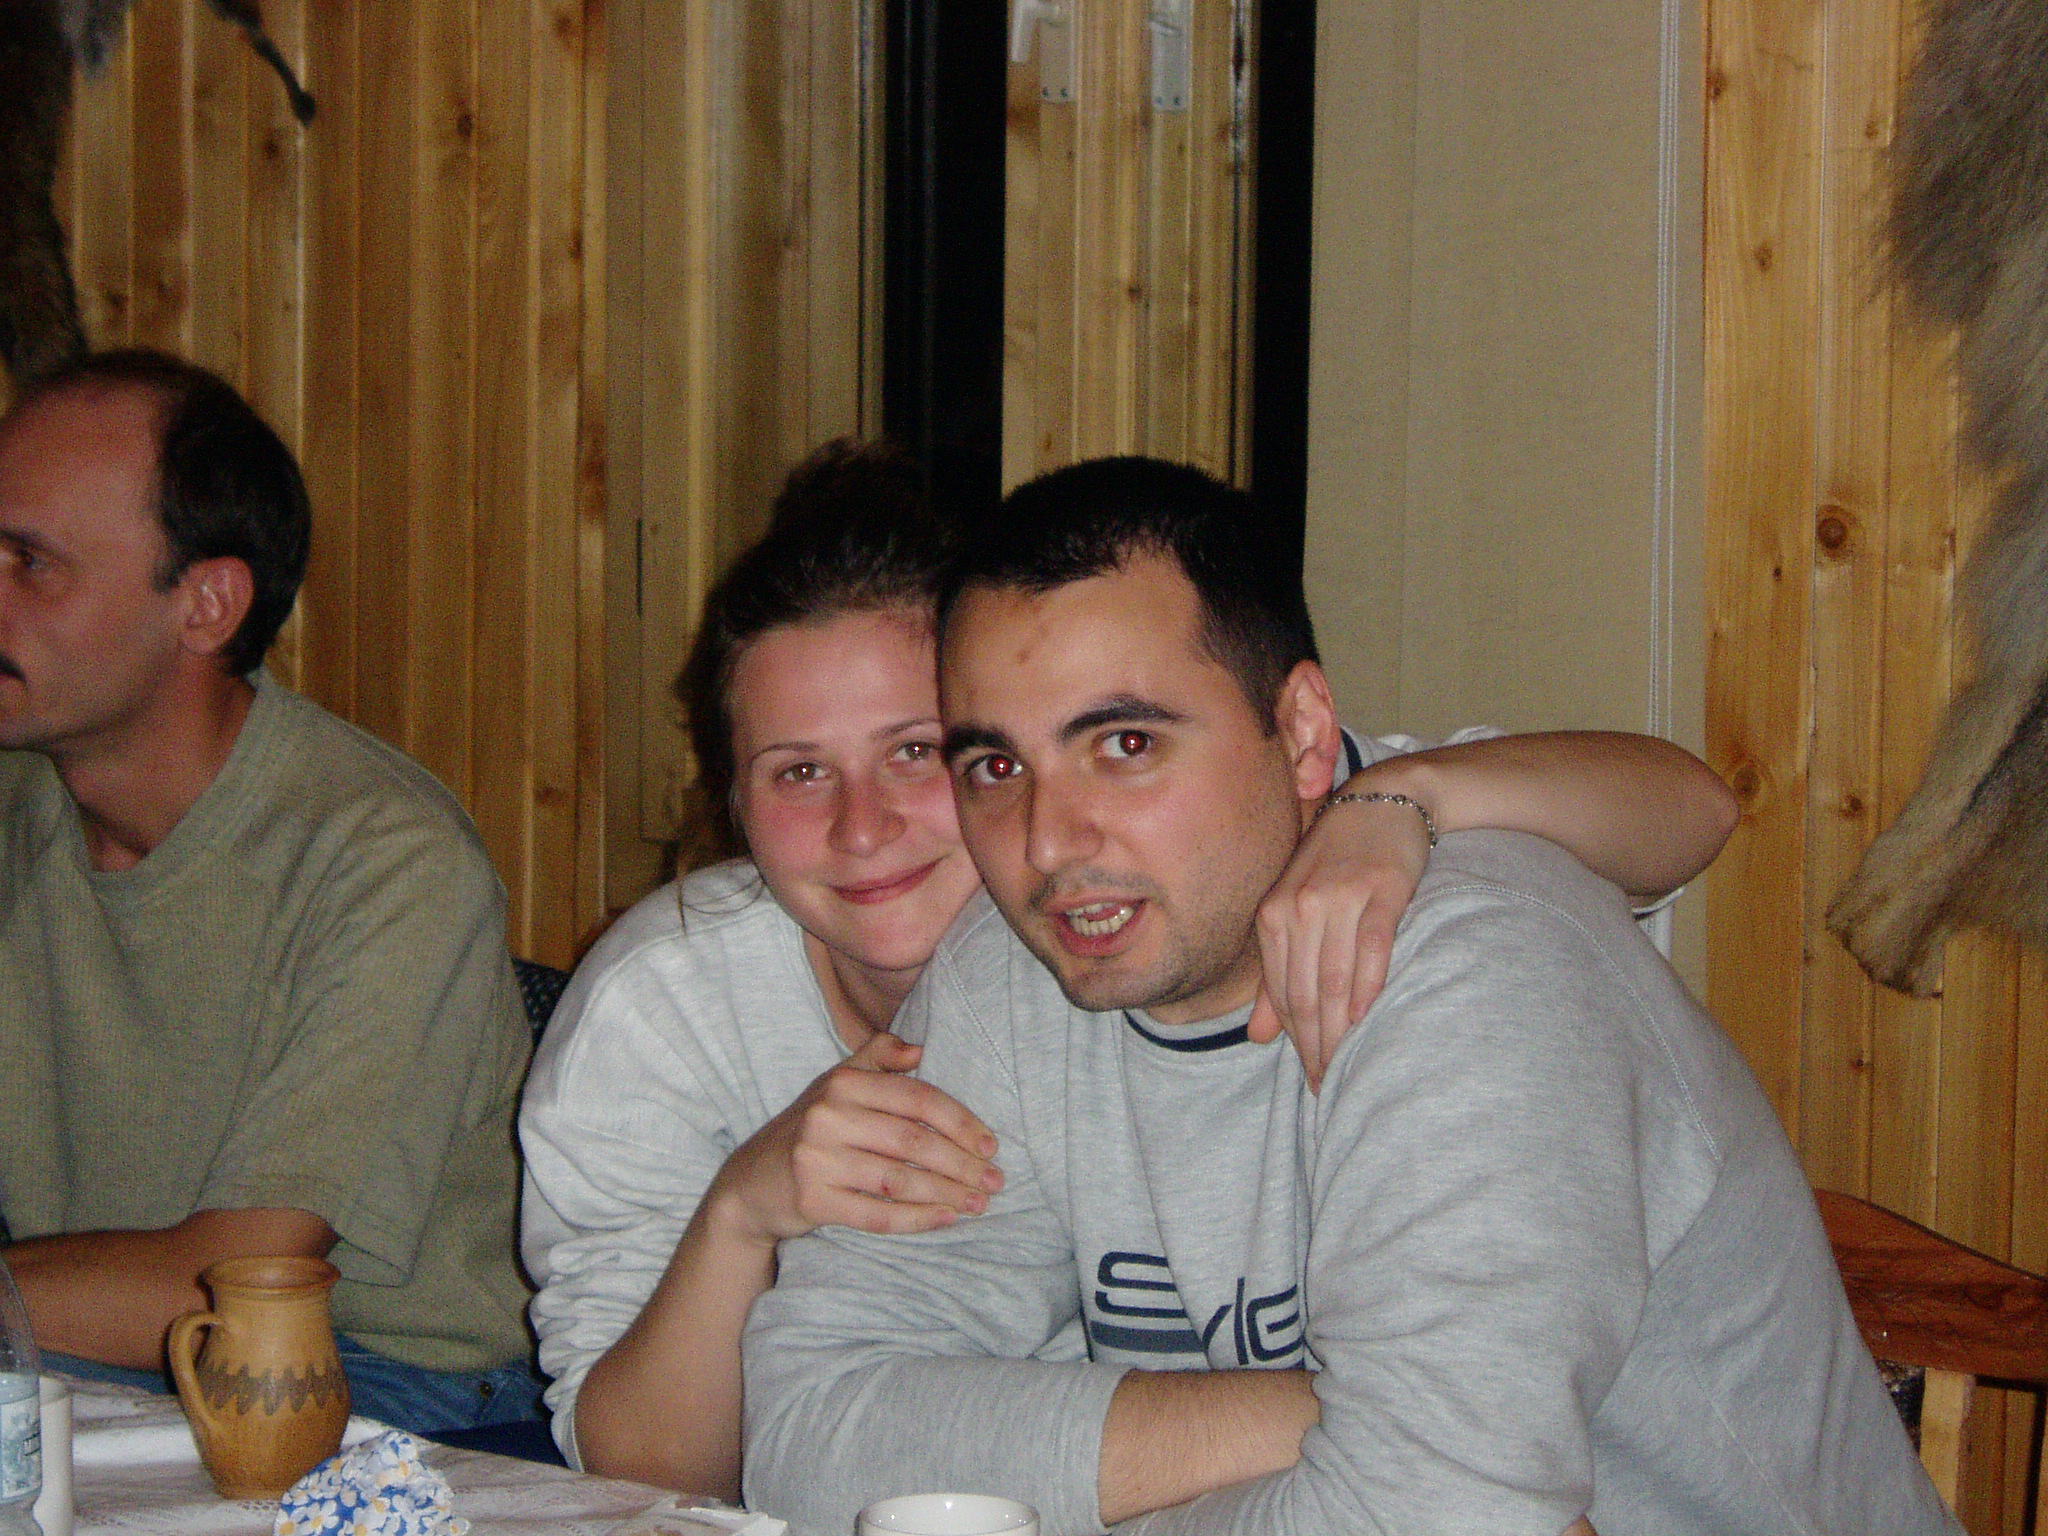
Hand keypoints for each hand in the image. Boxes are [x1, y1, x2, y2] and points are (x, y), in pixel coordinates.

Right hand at [707, 1032, 1002, 1244]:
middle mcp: (827, 1115)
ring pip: (899, 1180)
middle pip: (913, 1142)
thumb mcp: (835, 1085)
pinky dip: (917, 1219)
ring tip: (978, 1204)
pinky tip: (945, 1219)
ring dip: (947, 1194)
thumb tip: (919, 1050)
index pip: (917, 1099)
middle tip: (995, 1182)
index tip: (991, 1145)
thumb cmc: (809, 1129)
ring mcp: (816, 1159)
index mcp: (842, 1082)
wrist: (750, 1183)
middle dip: (962, 1164)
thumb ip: (876, 1058)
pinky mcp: (812, 1200)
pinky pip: (877, 1214)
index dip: (961, 1122)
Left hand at [1248, 796, 1431, 1090]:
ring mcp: (1340, 898)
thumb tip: (1258, 1037)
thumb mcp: (1297, 909)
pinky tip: (1370, 1020)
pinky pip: (1373, 949)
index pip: (1282, 994)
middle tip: (1329, 1086)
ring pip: (1336, 979)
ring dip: (1341, 1030)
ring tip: (1349, 1068)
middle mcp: (1299, 907)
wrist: (1383, 801)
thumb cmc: (1337, 861)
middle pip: (1306, 993)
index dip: (1295, 1041)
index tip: (1312, 1077)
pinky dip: (1370, 987)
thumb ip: (1277, 974)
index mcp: (1272, 913)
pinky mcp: (1382, 890)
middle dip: (1316, 1045)